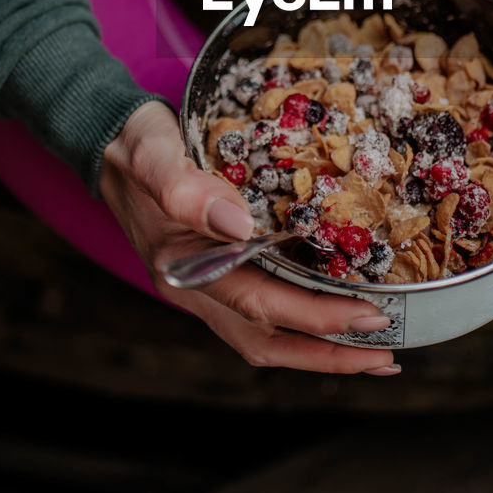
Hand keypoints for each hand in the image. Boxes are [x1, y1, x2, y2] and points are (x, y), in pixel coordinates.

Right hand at [99, 101, 398, 372]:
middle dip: (329, 352)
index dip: (318, 318)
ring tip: (373, 353)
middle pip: (267, 339)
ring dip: (318, 349)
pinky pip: (262, 313)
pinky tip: (334, 314)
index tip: (371, 316)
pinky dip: (301, 324)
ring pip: (265, 335)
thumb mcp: (153, 155)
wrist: (105, 139)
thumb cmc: (132, 145)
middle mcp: (194, 289)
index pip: (261, 305)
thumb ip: (186, 189)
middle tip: (387, 352)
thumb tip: (239, 225)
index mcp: (182, 270)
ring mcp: (204, 286)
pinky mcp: (215, 273)